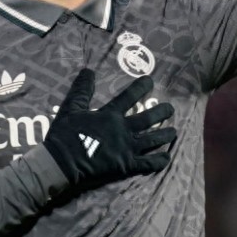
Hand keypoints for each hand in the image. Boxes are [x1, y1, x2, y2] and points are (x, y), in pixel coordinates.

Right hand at [44, 69, 176, 186]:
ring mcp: (127, 148)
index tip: (150, 81)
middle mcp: (123, 129)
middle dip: (162, 112)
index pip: (129, 96)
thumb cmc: (65, 135)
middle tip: (170, 109)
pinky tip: (167, 157)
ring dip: (165, 134)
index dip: (141, 87)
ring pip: (153, 140)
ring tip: (174, 131)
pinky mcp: (126, 165)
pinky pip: (148, 163)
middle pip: (148, 119)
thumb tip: (88, 70)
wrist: (62, 162)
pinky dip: (159, 160)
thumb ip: (81, 90)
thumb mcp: (71, 108)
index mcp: (110, 115)